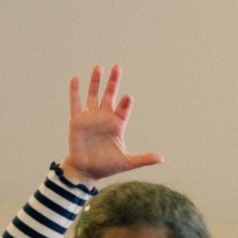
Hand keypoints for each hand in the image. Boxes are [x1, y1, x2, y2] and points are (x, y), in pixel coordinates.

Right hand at [61, 64, 163, 185]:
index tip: (128, 97)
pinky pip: (76, 103)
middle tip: (117, 67)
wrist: (86, 170)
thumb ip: (143, 159)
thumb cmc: (106, 166)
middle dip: (113, 82)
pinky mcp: (77, 120)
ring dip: (96, 82)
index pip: (123, 109)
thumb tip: (162, 158)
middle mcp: (104, 117)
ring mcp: (90, 117)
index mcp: (117, 125)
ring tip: (99, 67)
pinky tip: (75, 79)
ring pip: (93, 95)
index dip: (125, 104)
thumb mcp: (127, 162)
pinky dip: (75, 91)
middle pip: (110, 95)